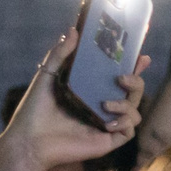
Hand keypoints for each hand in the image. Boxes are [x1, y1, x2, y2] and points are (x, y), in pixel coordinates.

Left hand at [5, 25, 145, 169]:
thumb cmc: (34, 110)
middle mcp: (102, 105)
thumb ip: (59, 54)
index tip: (142, 54)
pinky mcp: (107, 140)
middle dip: (136, 81)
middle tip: (123, 77)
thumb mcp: (46, 77)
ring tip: (106, 105)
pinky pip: (129, 131)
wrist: (28, 140)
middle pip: (133, 91)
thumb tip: (73, 30)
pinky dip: (125, 123)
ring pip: (135, 109)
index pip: (119, 74)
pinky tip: (108, 122)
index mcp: (91, 89)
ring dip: (128, 104)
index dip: (134, 64)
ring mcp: (106, 123)